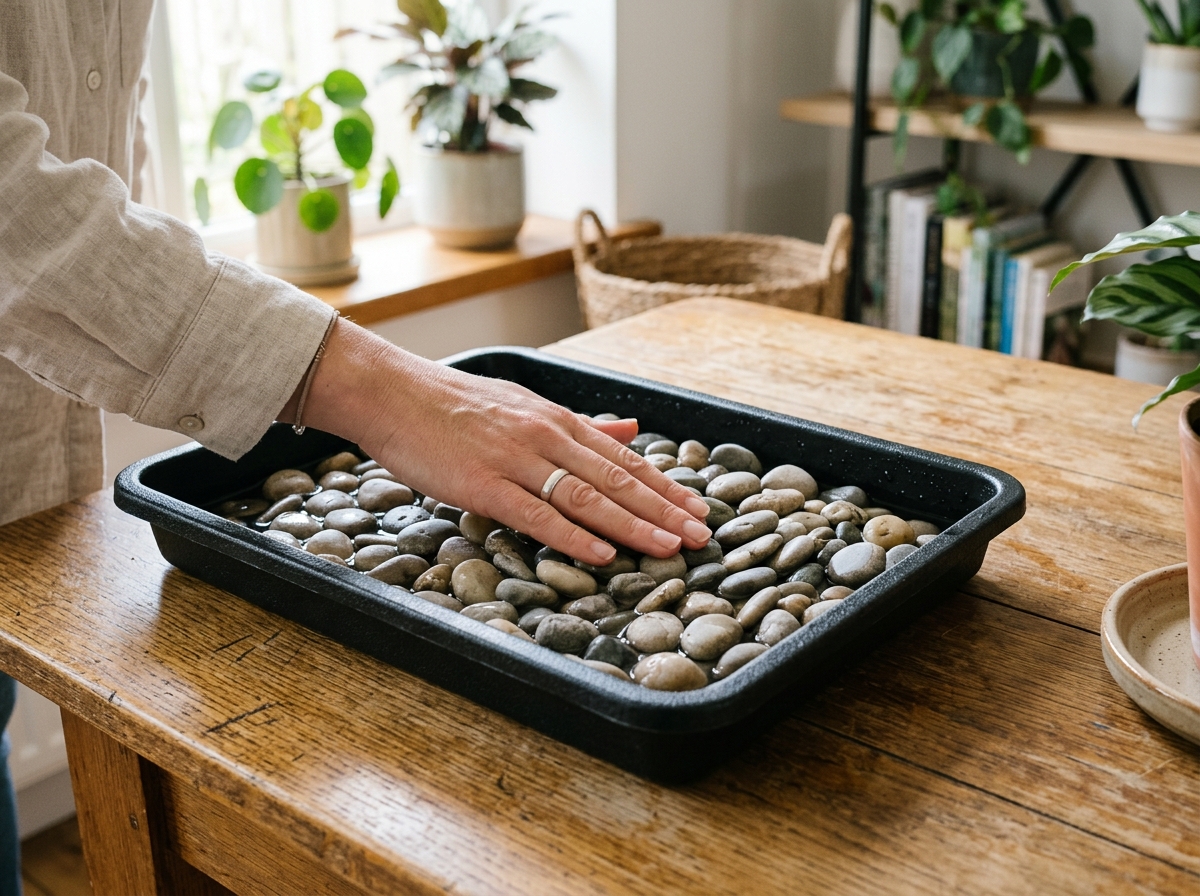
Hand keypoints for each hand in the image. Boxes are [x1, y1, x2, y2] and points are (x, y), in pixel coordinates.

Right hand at [280, 319, 711, 563]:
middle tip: (701, 536)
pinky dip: (573, 535)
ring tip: (669, 547)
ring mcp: (515, 460)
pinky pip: (536, 514)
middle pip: (616, 479)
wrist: (392, 393)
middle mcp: (545, 437)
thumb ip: (579, 422)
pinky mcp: (483, 485)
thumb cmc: (454, 403)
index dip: (664, 486)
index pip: (623, 458)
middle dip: (663, 509)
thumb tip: (631, 427)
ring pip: (586, 496)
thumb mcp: (524, 404)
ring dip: (633, 525)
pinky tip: (603, 553)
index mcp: (556, 420)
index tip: (698, 508)